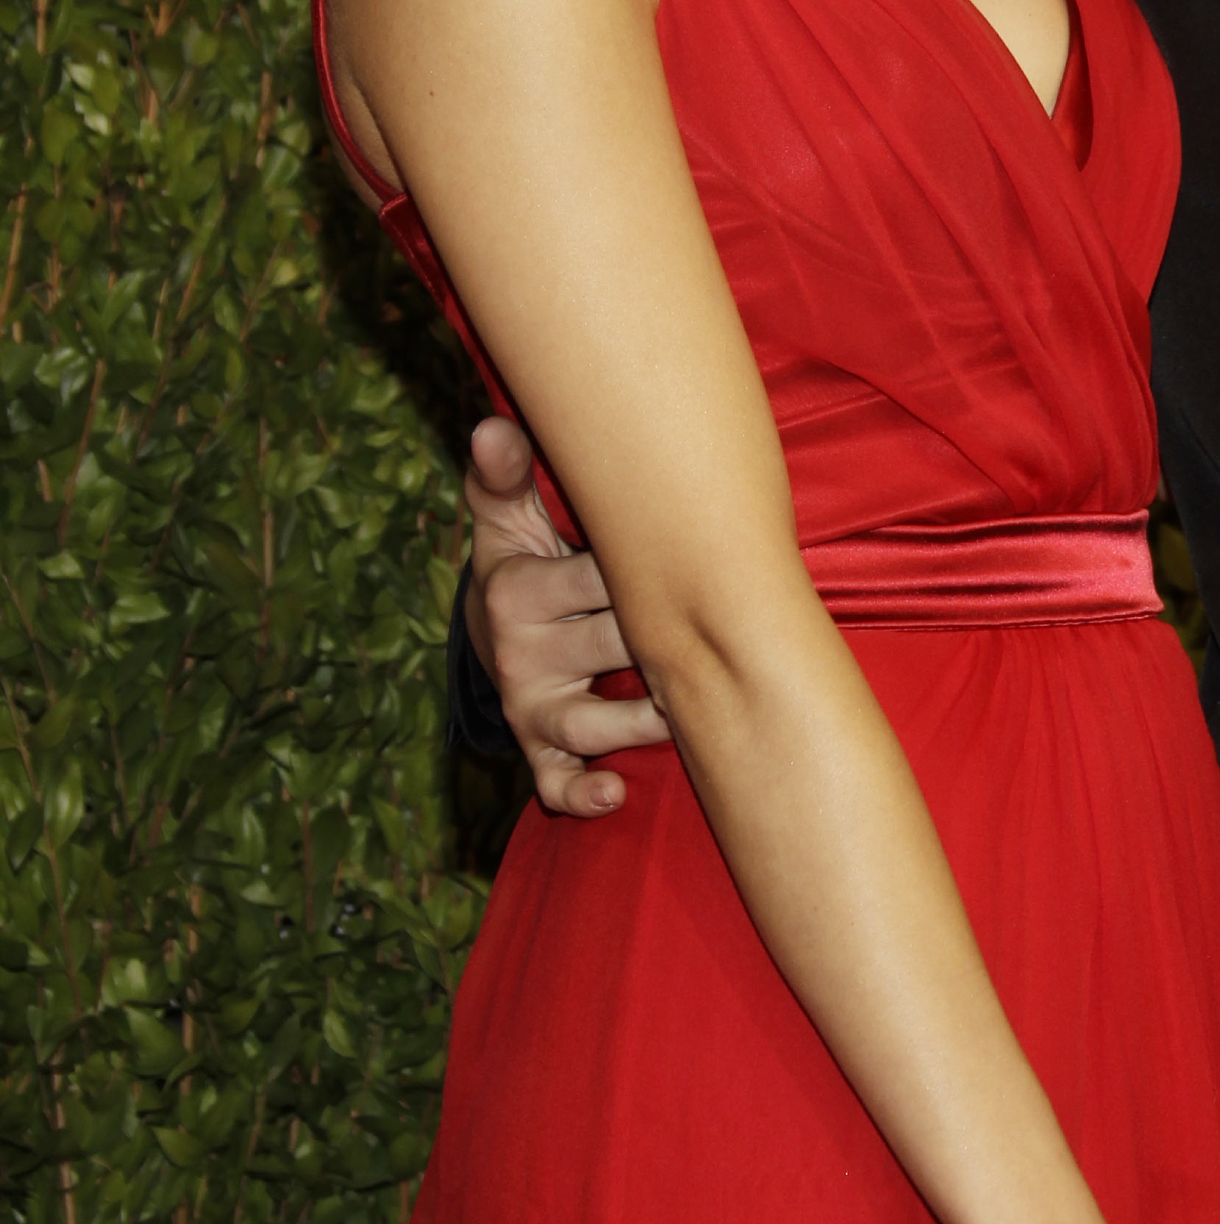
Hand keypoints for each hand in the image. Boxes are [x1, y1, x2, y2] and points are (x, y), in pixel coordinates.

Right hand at [462, 413, 669, 817]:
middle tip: (723, 634)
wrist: (492, 626)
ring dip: (647, 721)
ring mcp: (530, 706)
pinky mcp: (538, 747)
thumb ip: (506, 471)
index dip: (657, 573)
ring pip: (597, 721)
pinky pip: (555, 781)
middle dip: (668, 642)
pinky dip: (582, 793)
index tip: (699, 563)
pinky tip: (616, 795)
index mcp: (517, 590)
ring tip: (695, 707)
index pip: (601, 581)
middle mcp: (521, 653)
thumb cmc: (522, 556)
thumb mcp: (507, 513)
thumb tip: (494, 428)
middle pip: (616, 648)